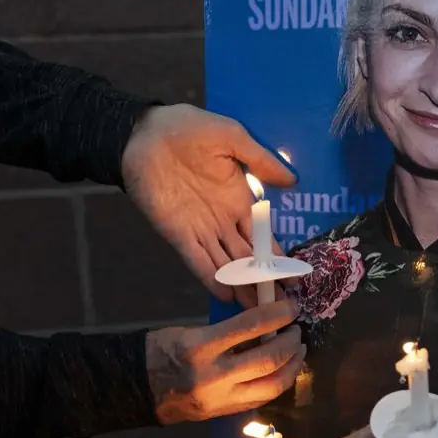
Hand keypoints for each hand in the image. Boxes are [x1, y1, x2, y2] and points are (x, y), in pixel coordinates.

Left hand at [121, 103, 297, 308]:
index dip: (277, 257)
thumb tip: (293, 180)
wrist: (143, 133)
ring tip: (258, 309)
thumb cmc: (189, 129)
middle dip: (263, 281)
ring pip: (225, 264)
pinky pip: (196, 260)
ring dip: (241, 286)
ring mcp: (200, 229)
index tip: (294, 278)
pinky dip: (210, 278)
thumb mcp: (232, 137)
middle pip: (247, 258)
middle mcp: (223, 220)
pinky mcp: (176, 233)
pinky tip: (225, 295)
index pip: (262, 236)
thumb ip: (261, 160)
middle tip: (281, 305)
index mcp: (240, 200)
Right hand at [146, 300, 304, 423]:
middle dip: (290, 343)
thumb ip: (227, 331)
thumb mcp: (191, 332)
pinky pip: (261, 399)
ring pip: (272, 386)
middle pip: (269, 359)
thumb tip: (264, 325)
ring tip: (298, 351)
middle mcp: (214, 375)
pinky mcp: (224, 413)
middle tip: (296, 330)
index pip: (252, 325)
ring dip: (292, 367)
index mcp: (201, 347)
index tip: (293, 306)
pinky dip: (277, 383)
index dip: (279, 313)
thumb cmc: (160, 351)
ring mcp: (221, 399)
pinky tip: (283, 371)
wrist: (135, 388)